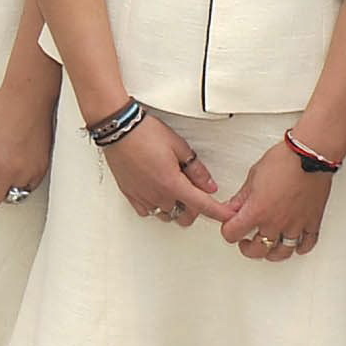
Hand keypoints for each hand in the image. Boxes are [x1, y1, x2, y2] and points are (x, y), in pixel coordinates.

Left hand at [0, 81, 55, 208]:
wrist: (27, 101)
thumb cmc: (0, 113)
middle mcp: (9, 173)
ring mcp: (27, 173)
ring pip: (10, 197)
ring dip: (2, 186)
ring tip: (1, 164)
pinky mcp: (41, 171)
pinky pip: (27, 189)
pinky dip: (19, 182)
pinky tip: (14, 163)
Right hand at [103, 117, 228, 226]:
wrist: (118, 129)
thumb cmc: (144, 133)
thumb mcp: (179, 146)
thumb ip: (196, 169)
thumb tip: (208, 184)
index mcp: (172, 183)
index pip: (203, 205)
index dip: (219, 213)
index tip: (228, 216)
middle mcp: (157, 194)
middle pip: (185, 215)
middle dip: (196, 209)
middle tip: (197, 194)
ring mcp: (143, 196)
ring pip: (166, 215)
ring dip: (175, 208)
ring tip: (176, 192)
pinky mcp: (130, 194)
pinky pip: (147, 211)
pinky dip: (156, 207)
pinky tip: (158, 195)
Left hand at [221, 145, 335, 262]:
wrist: (310, 155)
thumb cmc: (284, 160)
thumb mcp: (253, 177)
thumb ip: (242, 197)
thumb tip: (232, 207)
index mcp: (257, 211)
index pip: (232, 233)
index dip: (228, 231)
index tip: (230, 226)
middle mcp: (276, 222)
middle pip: (257, 250)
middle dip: (247, 248)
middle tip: (245, 241)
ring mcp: (295, 225)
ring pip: (282, 252)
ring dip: (272, 252)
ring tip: (268, 246)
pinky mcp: (312, 222)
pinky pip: (307, 244)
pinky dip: (300, 247)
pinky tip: (295, 245)